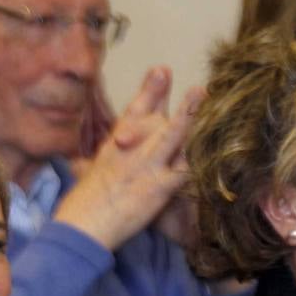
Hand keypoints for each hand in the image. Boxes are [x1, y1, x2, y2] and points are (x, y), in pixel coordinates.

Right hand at [53, 67, 195, 250]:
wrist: (82, 224)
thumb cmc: (82, 205)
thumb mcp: (91, 175)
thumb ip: (102, 162)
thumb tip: (95, 158)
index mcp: (115, 146)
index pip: (134, 112)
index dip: (149, 91)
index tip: (161, 70)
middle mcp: (131, 150)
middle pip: (152, 116)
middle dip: (165, 93)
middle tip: (177, 72)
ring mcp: (146, 166)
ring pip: (171, 135)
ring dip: (188, 114)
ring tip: (200, 93)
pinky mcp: (157, 187)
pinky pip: (183, 171)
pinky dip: (198, 161)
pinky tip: (213, 149)